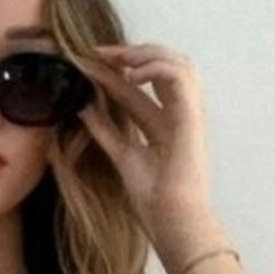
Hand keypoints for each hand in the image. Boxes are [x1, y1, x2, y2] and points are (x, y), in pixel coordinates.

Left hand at [76, 40, 215, 245]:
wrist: (174, 221)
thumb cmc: (155, 201)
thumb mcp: (121, 155)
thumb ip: (105, 130)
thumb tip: (82, 106)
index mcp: (164, 126)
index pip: (139, 89)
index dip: (115, 72)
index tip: (87, 63)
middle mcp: (179, 116)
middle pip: (163, 67)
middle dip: (132, 54)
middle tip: (99, 52)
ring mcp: (188, 114)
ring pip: (177, 63)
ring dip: (145, 54)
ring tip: (116, 59)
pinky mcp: (192, 116)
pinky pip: (178, 75)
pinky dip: (154, 68)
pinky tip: (131, 78)